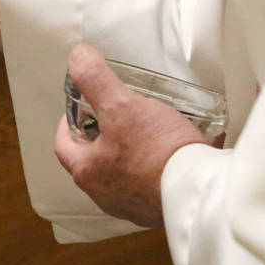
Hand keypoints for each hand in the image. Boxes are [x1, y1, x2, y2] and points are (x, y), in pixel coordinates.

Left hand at [54, 44, 210, 227]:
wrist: (201, 193)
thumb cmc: (157, 152)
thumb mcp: (122, 105)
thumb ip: (96, 80)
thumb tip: (77, 56)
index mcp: (87, 173)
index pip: (64, 145)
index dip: (67, 122)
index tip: (80, 108)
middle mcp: (105, 195)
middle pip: (93, 159)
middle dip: (101, 135)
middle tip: (114, 115)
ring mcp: (133, 205)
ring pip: (123, 171)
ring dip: (131, 151)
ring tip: (147, 130)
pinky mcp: (160, 208)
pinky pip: (152, 182)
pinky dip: (159, 164)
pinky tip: (177, 150)